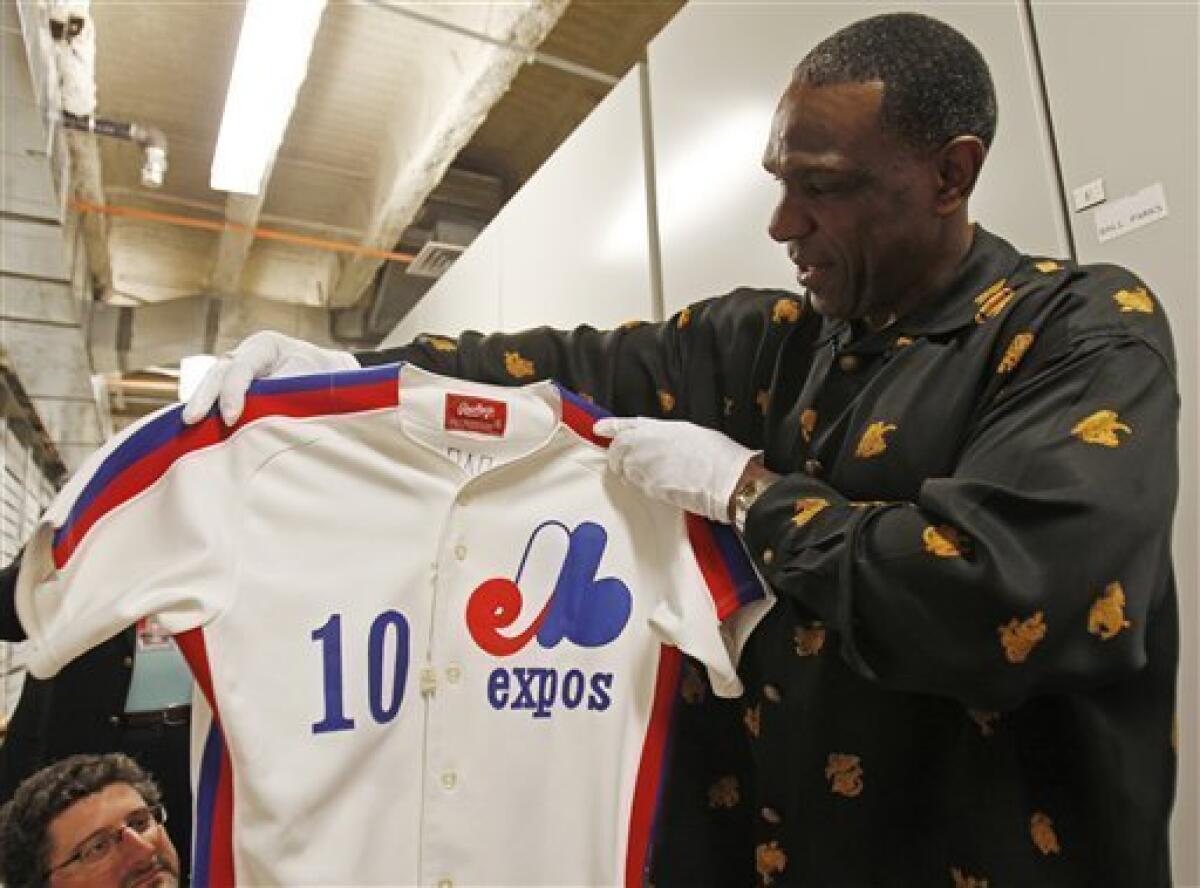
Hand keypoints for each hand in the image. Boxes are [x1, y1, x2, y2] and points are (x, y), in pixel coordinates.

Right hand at [180, 331, 358, 425]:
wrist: (329, 374)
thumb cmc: (322, 375)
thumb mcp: (312, 380)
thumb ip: (288, 391)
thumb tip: (268, 413)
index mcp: (265, 345)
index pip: (242, 366)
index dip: (233, 392)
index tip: (231, 418)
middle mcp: (245, 353)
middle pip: (219, 372)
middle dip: (205, 396)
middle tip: (192, 420)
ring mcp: (236, 369)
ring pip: (213, 383)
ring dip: (201, 404)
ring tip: (187, 426)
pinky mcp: (234, 387)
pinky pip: (217, 397)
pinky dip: (209, 411)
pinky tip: (196, 430)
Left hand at [592, 417, 759, 522]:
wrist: (727, 478)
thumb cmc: (717, 456)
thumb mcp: (690, 433)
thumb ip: (666, 436)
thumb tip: (657, 444)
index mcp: (659, 427)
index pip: (626, 424)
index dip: (611, 427)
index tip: (599, 428)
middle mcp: (647, 443)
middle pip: (618, 450)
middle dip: (619, 459)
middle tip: (628, 466)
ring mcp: (645, 465)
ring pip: (627, 471)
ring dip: (634, 475)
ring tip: (659, 477)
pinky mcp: (648, 486)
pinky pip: (639, 487)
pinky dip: (646, 487)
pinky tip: (665, 486)